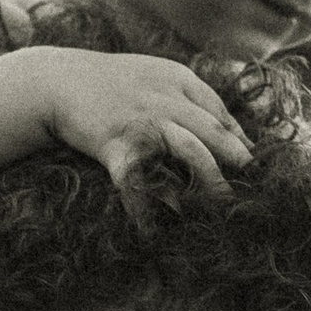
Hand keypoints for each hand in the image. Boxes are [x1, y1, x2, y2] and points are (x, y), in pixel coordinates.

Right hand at [38, 54, 252, 203]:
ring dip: (213, 182)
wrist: (52, 80)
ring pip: (192, 152)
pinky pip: (138, 182)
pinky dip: (146, 211)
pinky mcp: (116, 145)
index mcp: (178, 80)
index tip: (254, 166)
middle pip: (215, 133)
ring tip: (227, 207)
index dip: (240, 141)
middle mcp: (166, 99)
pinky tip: (154, 235)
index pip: (220, 113)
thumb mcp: (152, 75)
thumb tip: (228, 129)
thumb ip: (187, 96)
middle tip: (258, 189)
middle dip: (240, 162)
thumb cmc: (106, 81)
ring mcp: (143, 122)